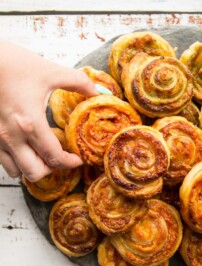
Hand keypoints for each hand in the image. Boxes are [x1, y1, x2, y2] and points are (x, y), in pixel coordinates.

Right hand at [0, 40, 97, 181]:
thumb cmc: (13, 64)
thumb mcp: (51, 71)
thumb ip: (79, 82)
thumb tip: (98, 92)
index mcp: (29, 123)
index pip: (53, 156)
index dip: (69, 162)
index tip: (78, 160)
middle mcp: (11, 136)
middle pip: (35, 172)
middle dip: (52, 169)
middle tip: (62, 158)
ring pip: (16, 171)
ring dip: (34, 167)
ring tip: (44, 155)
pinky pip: (3, 162)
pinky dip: (18, 161)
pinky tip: (27, 149)